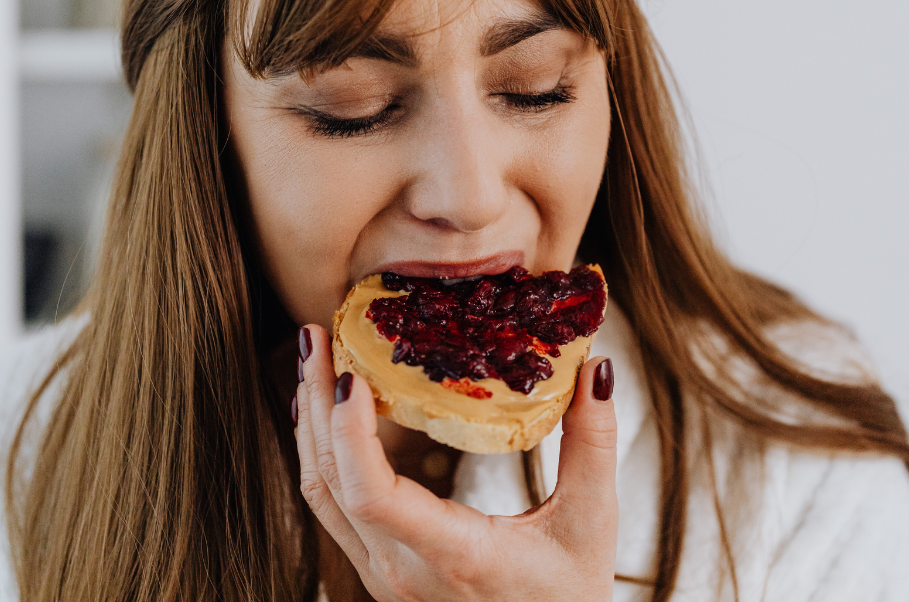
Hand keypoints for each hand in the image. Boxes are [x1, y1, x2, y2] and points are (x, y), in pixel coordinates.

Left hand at [294, 323, 617, 601]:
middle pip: (330, 481)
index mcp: (451, 554)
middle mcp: (399, 568)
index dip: (350, 432)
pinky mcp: (380, 567)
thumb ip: (593, 444)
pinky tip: (327, 414)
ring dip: (311, 422)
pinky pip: (331, 505)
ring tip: (313, 360)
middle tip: (316, 336)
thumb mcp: (590, 523)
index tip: (350, 374)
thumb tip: (597, 368)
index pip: (372, 494)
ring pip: (321, 493)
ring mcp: (382, 572)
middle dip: (316, 403)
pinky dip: (323, 451)